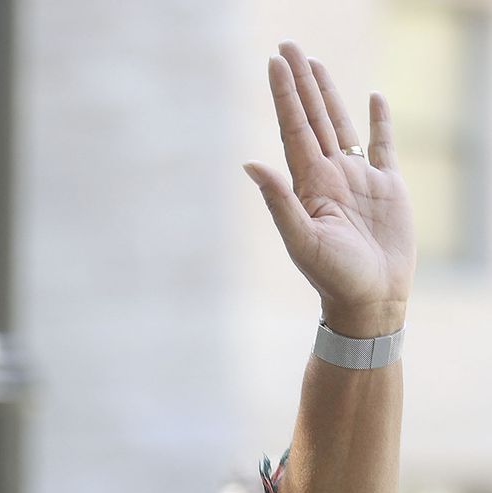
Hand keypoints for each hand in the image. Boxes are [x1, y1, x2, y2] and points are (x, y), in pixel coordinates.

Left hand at [244, 41, 414, 336]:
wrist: (370, 300)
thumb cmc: (334, 277)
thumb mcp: (301, 240)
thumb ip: (278, 201)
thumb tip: (250, 163)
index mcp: (309, 184)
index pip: (294, 127)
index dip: (284, 94)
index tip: (274, 61)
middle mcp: (330, 175)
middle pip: (313, 117)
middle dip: (300, 82)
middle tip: (288, 46)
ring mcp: (358, 179)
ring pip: (342, 123)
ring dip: (328, 93)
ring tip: (315, 63)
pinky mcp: (388, 187)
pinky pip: (383, 145)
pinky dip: (380, 120)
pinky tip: (374, 96)